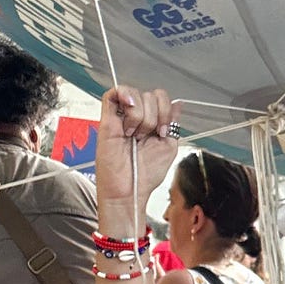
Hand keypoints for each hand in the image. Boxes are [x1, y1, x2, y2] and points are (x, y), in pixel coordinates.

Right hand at [97, 86, 180, 212]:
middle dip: (154, 116)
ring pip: (135, 94)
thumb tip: (177, 104)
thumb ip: (172, 123)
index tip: (163, 131)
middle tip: (146, 136)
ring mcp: (120, 117)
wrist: (129, 190)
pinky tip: (129, 116)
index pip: (160, 98)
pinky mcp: (107, 120)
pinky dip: (125, 96)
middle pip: (149, 94)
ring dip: (141, 116)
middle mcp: (136, 117)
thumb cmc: (145, 175)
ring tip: (133, 135)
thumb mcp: (168, 146)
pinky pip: (113, 93)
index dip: (165, 110)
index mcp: (151, 122)